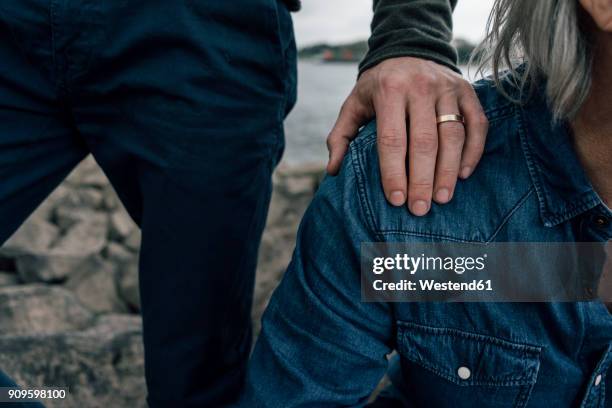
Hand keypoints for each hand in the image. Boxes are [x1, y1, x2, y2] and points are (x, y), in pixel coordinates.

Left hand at [326, 57, 487, 215]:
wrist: (409, 49)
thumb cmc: (378, 86)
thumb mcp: (354, 104)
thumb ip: (341, 136)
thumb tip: (334, 170)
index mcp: (388, 91)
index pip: (392, 138)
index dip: (394, 171)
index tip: (395, 199)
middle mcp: (420, 87)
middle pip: (424, 141)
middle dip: (422, 179)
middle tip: (420, 209)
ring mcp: (447, 88)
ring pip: (453, 134)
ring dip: (448, 170)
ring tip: (442, 198)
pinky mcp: (467, 91)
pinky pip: (477, 124)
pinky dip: (473, 151)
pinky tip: (463, 174)